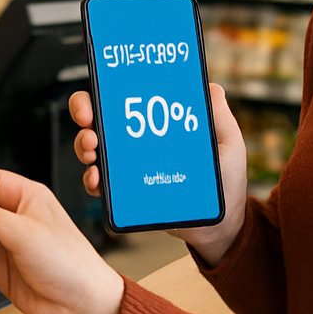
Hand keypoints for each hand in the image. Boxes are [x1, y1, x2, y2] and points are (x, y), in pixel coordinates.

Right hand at [70, 82, 248, 266]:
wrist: (220, 225)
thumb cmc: (225, 181)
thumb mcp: (228, 143)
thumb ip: (220, 116)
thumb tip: (212, 88)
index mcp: (156, 124)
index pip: (124, 98)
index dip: (104, 90)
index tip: (101, 90)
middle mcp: (135, 143)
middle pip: (98, 119)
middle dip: (84, 112)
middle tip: (88, 120)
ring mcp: (128, 169)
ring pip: (92, 150)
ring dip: (83, 146)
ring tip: (92, 150)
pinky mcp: (125, 196)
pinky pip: (99, 186)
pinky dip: (92, 181)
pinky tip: (97, 180)